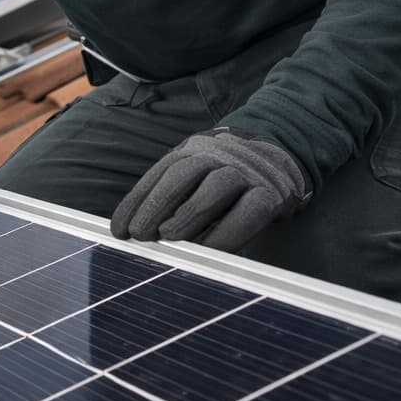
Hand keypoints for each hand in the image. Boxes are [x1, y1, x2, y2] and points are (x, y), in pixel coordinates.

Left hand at [111, 127, 308, 251]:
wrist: (281, 155)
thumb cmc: (227, 180)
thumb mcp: (198, 178)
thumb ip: (174, 200)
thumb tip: (139, 238)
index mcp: (193, 151)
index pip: (160, 173)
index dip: (137, 201)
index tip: (119, 231)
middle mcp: (218, 156)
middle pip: (183, 174)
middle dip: (157, 205)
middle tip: (140, 235)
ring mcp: (246, 173)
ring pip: (214, 188)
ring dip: (188, 215)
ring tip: (168, 239)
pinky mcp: (272, 194)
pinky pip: (248, 211)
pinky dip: (227, 232)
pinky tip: (209, 250)